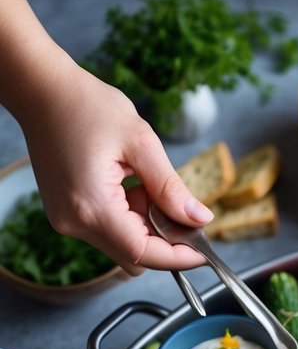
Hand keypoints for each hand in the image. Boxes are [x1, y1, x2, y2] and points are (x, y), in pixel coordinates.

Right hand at [19, 58, 212, 273]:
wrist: (42, 90)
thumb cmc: (86, 105)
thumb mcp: (141, 143)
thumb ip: (171, 188)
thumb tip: (200, 219)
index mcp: (93, 207)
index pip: (143, 253)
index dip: (178, 257)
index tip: (203, 250)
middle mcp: (75, 222)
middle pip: (134, 258)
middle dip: (164, 240)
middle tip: (179, 208)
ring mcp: (67, 221)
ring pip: (122, 247)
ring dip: (145, 227)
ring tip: (143, 184)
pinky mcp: (66, 214)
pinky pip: (107, 232)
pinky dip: (128, 218)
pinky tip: (128, 186)